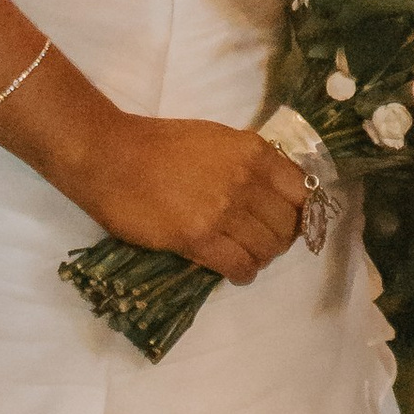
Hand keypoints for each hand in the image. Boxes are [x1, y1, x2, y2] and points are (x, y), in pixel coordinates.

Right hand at [84, 114, 310, 280]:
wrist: (111, 157)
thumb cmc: (159, 145)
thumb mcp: (216, 139)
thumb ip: (248, 162)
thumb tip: (273, 191)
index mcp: (253, 151)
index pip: (302, 192)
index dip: (298, 212)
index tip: (286, 221)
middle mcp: (246, 179)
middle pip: (287, 225)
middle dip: (278, 239)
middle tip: (259, 242)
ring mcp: (224, 210)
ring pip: (267, 250)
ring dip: (260, 258)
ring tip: (243, 256)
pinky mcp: (199, 238)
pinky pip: (240, 266)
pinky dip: (243, 274)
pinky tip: (233, 271)